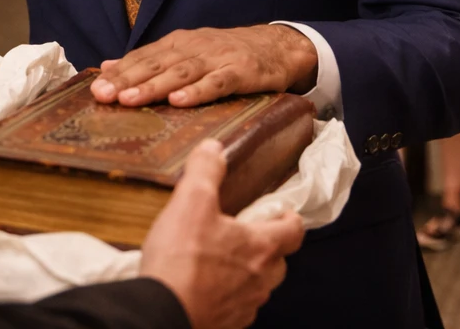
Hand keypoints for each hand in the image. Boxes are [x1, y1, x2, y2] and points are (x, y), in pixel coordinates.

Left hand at [90, 26, 317, 106]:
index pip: (142, 57)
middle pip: (156, 64)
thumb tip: (108, 66)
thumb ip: (148, 60)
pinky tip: (179, 101)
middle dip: (128, 80)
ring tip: (130, 99)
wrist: (275, 46)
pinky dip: (197, 91)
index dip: (119, 73)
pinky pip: (217, 83)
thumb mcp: (185, 52)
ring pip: (180, 73)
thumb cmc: (224, 54)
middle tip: (103, 95)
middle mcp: (192, 47)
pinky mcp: (240, 72)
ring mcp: (216, 58)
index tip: (95, 89)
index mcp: (176, 44)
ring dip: (154, 86)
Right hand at [140, 139, 303, 328]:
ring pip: (259, 284)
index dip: (290, 217)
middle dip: (266, 244)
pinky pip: (237, 304)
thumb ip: (206, 170)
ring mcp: (245, 305)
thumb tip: (215, 148)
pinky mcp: (227, 323)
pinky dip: (228, 292)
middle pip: (278, 259)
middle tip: (243, 229)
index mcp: (261, 246)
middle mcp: (261, 279)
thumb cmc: (182, 259)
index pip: (294, 230)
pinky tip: (205, 282)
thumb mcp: (191, 200)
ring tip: (219, 255)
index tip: (280, 209)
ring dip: (246, 269)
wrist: (164, 312)